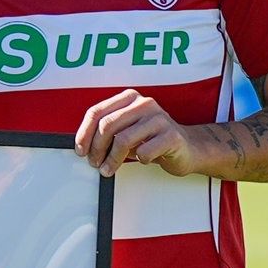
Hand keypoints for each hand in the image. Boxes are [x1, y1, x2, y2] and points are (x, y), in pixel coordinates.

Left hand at [74, 90, 204, 176]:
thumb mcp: (126, 130)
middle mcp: (144, 103)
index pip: (97, 112)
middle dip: (96, 148)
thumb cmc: (152, 140)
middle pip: (107, 126)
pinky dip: (138, 160)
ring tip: (108, 169)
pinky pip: (144, 152)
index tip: (80, 150)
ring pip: (123, 140)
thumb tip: (83, 146)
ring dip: (112, 160)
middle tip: (94, 163)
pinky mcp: (171, 135)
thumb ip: (107, 131)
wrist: (186, 148)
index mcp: (130, 98)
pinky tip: (142, 160)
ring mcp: (159, 118)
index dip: (84, 133)